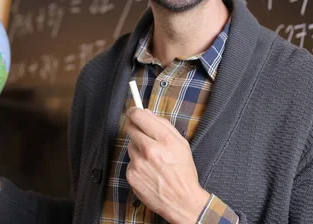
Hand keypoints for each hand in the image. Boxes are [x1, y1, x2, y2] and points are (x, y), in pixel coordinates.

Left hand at [124, 107, 209, 223]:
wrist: (182, 201)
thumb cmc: (183, 172)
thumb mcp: (181, 144)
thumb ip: (164, 125)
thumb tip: (147, 113)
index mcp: (164, 139)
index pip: (139, 116)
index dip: (133, 111)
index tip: (132, 111)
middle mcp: (150, 149)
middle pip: (130, 128)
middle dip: (135, 128)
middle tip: (142, 134)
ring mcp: (138, 163)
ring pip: (130, 146)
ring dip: (137, 148)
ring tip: (152, 159)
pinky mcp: (131, 175)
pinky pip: (129, 162)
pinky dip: (136, 164)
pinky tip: (148, 171)